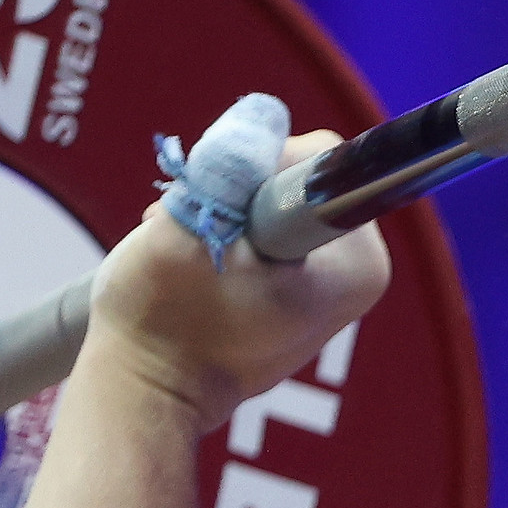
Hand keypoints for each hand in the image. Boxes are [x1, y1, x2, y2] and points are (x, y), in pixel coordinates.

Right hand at [83, 131, 390, 429]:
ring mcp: (331, 285)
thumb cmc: (163, 322)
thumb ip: (231, 167)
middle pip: (297, 174)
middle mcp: (359, 271)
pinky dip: (226, 232)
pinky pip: (266, 230)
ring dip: (222, 208)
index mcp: (357, 261)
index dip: (251, 165)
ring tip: (183, 248)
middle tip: (187, 224)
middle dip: (235, 188)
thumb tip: (260, 113)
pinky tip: (193, 258)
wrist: (147, 394)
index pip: (315, 158)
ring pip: (273, 198)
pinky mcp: (300, 292)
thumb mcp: (187, 229)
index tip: (213, 205)